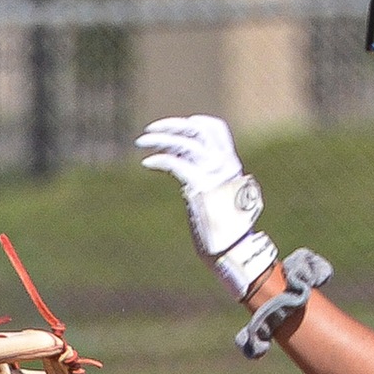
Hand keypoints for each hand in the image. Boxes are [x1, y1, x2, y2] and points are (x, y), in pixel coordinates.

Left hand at [135, 114, 277, 301]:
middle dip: (172, 125)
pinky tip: (147, 162)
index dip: (196, 123)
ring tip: (141, 142)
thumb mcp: (219, 197)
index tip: (177, 127)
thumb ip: (207, 181)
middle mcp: (225, 165)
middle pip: (198, 131)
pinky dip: (160, 159)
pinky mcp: (201, 188)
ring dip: (161, 139)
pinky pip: (177, 164)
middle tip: (149, 129)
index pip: (217, 130)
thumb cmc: (223, 229)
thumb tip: (186, 174)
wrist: (233, 250)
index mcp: (231, 165)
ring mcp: (215, 175)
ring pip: (186, 143)